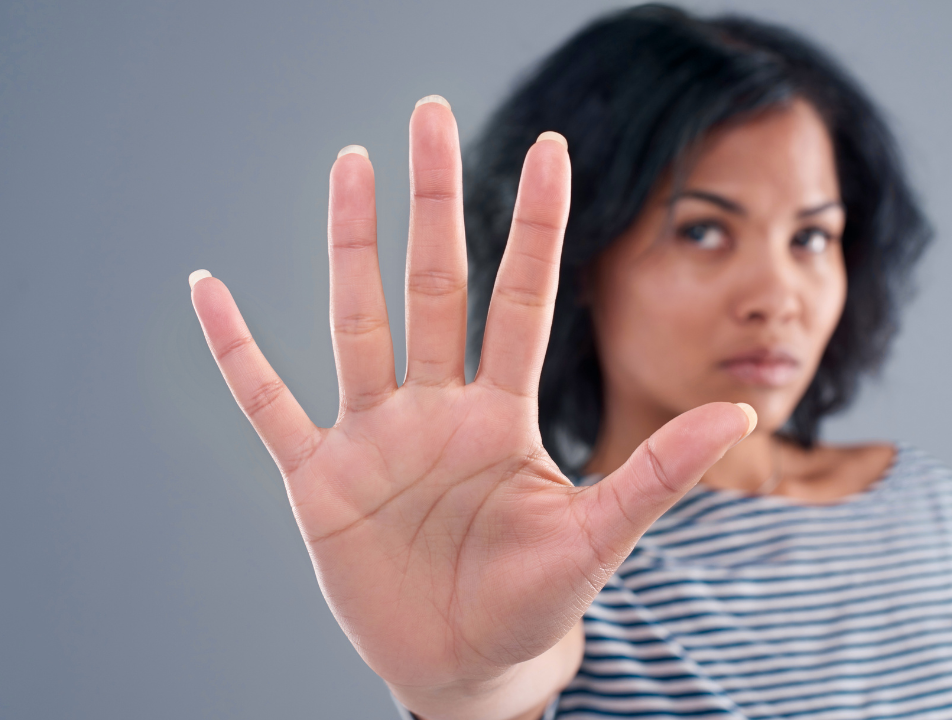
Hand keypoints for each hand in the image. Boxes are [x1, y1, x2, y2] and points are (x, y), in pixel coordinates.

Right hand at [189, 97, 755, 704]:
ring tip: (349, 165)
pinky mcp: (319, 478)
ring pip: (358, 321)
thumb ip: (657, 472)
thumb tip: (742, 412)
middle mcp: (436, 407)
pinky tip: (208, 292)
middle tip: (428, 114)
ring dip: (349, 245)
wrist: (464, 664)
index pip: (519, 298)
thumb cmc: (534, 601)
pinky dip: (235, 350)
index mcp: (501, 413)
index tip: (548, 147)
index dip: (533, 224)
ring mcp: (374, 436)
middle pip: (435, 285)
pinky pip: (268, 401)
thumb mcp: (598, 536)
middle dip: (434, 202)